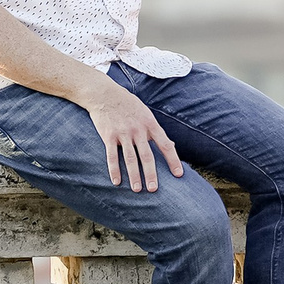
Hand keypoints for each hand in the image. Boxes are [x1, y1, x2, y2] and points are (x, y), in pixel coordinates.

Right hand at [77, 77, 184, 191]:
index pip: (165, 145)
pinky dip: (114, 170)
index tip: (179, 174)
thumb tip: (171, 145)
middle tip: (154, 189)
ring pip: (129, 158)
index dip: (173, 160)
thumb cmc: (128, 104)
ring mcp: (123, 133)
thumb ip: (156, 130)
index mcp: (150, 123)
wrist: (104, 93)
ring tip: (137, 190)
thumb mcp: (146, 113)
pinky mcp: (108, 136)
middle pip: (147, 155)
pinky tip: (117, 182)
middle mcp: (138, 129)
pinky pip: (111, 156)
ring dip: (134, 176)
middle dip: (151, 174)